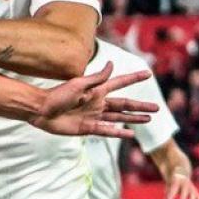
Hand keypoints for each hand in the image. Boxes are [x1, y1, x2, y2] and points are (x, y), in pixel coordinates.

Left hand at [31, 62, 158, 137]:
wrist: (41, 111)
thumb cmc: (57, 95)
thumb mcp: (78, 84)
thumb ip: (96, 78)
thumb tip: (111, 64)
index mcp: (96, 90)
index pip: (119, 83)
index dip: (133, 78)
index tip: (148, 73)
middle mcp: (97, 103)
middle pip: (124, 104)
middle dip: (140, 106)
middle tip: (157, 108)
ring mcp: (93, 116)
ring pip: (119, 118)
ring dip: (133, 118)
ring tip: (148, 119)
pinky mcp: (88, 128)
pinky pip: (107, 131)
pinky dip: (119, 133)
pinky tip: (131, 135)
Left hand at [165, 173, 198, 198]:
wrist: (181, 174)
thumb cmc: (172, 182)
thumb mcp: (168, 185)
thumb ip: (167, 192)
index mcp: (177, 180)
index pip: (174, 187)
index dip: (172, 194)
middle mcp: (185, 183)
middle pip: (185, 190)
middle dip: (183, 198)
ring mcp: (192, 187)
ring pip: (193, 194)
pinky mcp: (196, 191)